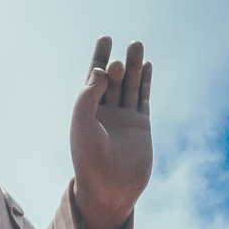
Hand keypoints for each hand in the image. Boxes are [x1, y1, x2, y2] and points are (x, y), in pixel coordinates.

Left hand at [70, 36, 151, 228]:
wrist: (109, 189)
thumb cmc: (89, 160)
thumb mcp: (82, 123)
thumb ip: (88, 95)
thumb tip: (100, 70)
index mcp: (86, 112)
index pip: (93, 79)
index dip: (98, 58)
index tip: (105, 39)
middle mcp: (104, 113)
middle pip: (112, 79)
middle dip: (117, 63)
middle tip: (120, 57)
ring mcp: (124, 119)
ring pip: (130, 86)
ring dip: (133, 66)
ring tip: (136, 46)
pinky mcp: (141, 126)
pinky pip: (143, 99)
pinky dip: (145, 82)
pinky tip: (147, 66)